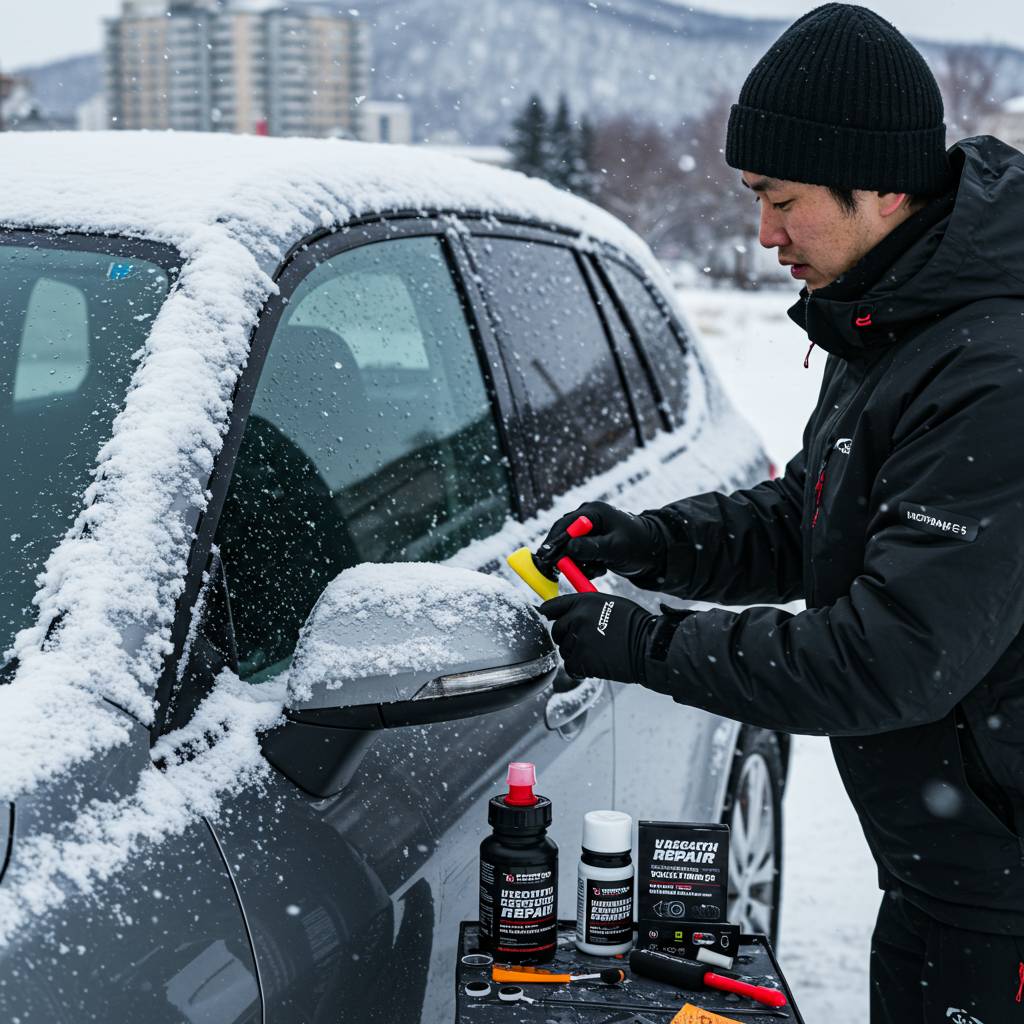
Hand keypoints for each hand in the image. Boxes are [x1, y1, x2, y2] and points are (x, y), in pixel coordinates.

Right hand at [534, 501, 665, 581]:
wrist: (655, 553)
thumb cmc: (638, 546)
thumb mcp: (614, 548)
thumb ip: (591, 547)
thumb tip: (567, 549)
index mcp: (593, 512)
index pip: (564, 525)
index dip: (553, 543)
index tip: (546, 559)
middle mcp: (588, 517)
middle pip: (564, 536)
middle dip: (564, 556)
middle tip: (557, 572)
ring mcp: (590, 530)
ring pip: (570, 549)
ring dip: (578, 563)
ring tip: (596, 570)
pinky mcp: (592, 542)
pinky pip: (579, 554)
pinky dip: (585, 565)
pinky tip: (600, 569)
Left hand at [539, 593, 654, 683]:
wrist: (647, 646)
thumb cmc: (635, 625)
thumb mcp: (609, 604)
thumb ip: (587, 608)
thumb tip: (571, 614)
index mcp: (583, 602)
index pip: (552, 606)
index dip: (548, 613)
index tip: (547, 618)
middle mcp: (576, 618)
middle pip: (556, 631)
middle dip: (566, 637)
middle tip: (583, 642)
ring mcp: (577, 640)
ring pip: (564, 650)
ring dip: (576, 654)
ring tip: (597, 652)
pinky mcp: (581, 661)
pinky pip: (571, 667)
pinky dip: (580, 669)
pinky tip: (595, 664)